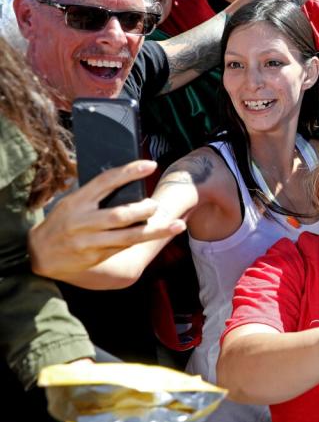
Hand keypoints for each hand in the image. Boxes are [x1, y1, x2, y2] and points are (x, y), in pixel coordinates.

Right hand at [28, 161, 185, 279]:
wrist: (38, 253)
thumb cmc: (62, 221)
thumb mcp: (72, 202)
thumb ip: (96, 194)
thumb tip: (128, 181)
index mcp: (77, 201)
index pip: (106, 181)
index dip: (129, 172)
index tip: (150, 165)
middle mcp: (82, 221)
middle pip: (119, 215)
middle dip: (143, 210)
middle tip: (157, 205)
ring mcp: (88, 241)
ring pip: (127, 237)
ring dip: (155, 231)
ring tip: (177, 225)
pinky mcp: (94, 257)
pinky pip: (123, 248)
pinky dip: (140, 240)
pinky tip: (157, 235)